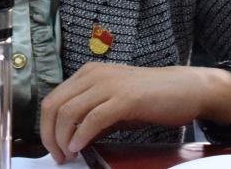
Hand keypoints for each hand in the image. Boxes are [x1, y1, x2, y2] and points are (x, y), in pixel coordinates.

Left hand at [39, 64, 230, 162]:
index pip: (52, 99)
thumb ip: (92, 119)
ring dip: (63, 138)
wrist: (184, 89)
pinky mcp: (125, 98)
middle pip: (54, 105)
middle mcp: (94, 75)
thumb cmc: (151, 99)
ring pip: (69, 111)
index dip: (46, 127)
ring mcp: (109, 84)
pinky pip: (93, 118)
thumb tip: (70, 139)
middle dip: (49, 135)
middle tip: (58, 156)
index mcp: (88, 74)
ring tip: (69, 155)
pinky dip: (81, 136)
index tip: (53, 148)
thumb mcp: (114, 107)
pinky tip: (80, 148)